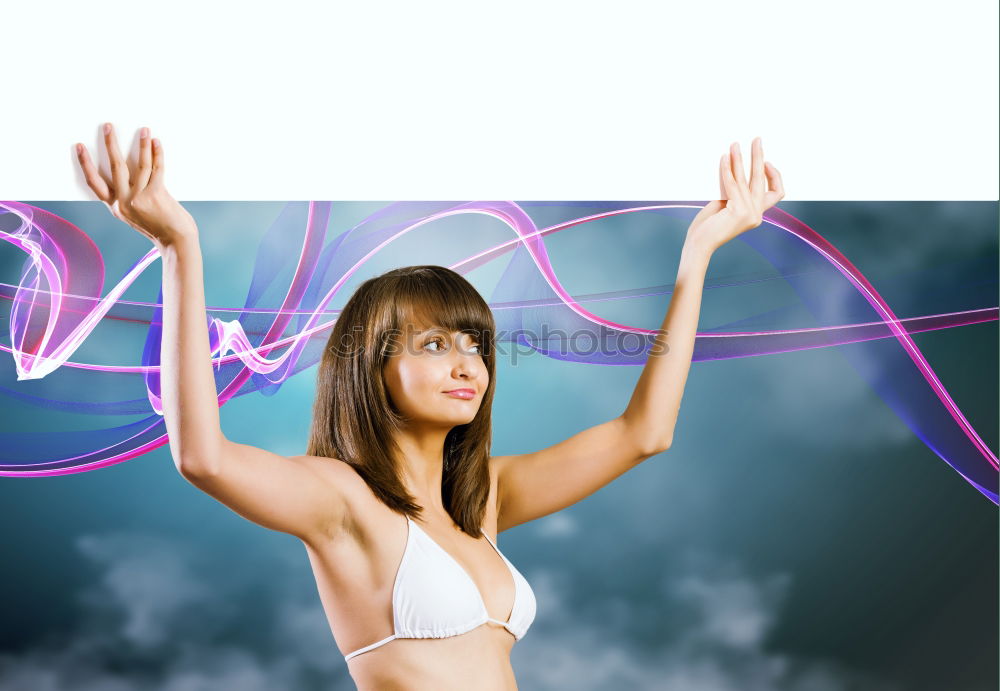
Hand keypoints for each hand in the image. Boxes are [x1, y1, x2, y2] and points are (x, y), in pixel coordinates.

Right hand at [75, 123, 197, 248]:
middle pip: (115, 167)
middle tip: (108, 126)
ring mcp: (139, 198)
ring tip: (143, 130)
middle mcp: (124, 202)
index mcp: (116, 207)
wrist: (176, 242)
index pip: (94, 183)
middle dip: (110, 144)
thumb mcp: (136, 216)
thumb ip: (129, 199)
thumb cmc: (159, 228)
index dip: (85, 164)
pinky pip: (156, 169)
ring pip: (139, 164)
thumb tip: (134, 173)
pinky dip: (157, 154)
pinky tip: (156, 143)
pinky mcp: (156, 195)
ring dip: (141, 144)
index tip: (79, 146)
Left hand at [685, 137, 783, 253]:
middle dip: (759, 157)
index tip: (765, 162)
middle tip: (757, 139)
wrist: (698, 245)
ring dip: (740, 159)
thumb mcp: (725, 205)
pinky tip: (723, 158)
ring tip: (735, 144)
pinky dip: (727, 169)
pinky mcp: (738, 212)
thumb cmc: (707, 227)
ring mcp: (749, 214)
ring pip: (746, 179)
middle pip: (762, 180)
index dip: (773, 176)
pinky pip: (732, 184)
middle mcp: (757, 215)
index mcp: (756, 214)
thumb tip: (734, 168)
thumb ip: (734, 192)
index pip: (776, 193)